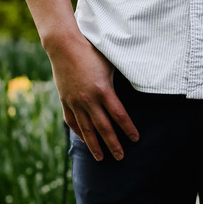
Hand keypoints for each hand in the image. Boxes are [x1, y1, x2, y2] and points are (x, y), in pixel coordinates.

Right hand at [47, 32, 138, 162]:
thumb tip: (138, 84)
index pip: (119, 116)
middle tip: (120, 158)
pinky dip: (79, 131)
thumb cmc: (91, 51)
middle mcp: (89, 100)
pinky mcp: (65, 100)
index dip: (128, 129)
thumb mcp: (111, 64)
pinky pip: (72, 120)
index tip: (135, 139)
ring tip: (100, 158)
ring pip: (86, 129)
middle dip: (113, 144)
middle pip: (103, 128)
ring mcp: (75, 101)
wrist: (64, 45)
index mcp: (103, 90)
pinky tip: (84, 139)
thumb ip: (121, 78)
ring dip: (94, 145)